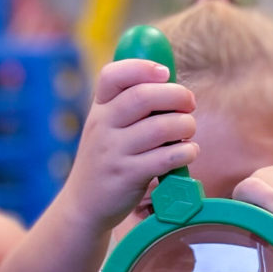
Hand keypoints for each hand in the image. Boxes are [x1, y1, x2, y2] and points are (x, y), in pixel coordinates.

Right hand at [64, 59, 197, 230]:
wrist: (84, 204)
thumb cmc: (106, 159)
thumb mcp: (106, 128)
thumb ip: (130, 105)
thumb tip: (171, 80)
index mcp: (99, 109)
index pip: (112, 76)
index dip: (142, 67)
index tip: (164, 73)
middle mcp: (102, 127)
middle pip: (144, 96)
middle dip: (177, 96)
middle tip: (189, 105)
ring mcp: (113, 152)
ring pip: (161, 127)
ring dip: (185, 126)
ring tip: (187, 132)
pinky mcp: (128, 176)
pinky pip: (167, 157)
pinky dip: (186, 152)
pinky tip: (186, 153)